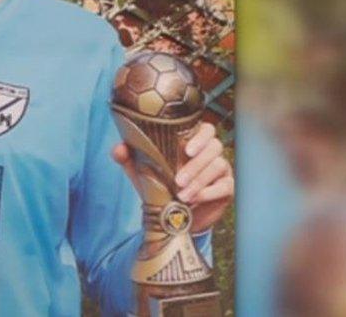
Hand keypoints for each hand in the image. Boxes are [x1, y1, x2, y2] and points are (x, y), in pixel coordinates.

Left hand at [111, 122, 233, 232]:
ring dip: (199, 181)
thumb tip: (118, 149)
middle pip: (214, 147)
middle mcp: (210, 153)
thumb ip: (129, 157)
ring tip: (182, 195)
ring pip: (219, 166)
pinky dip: (210, 192)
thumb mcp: (142, 172)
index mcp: (192, 143)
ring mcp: (221, 169)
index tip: (186, 150)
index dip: (200, 136)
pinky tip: (195, 200)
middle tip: (178, 180)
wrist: (173, 217)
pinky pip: (226, 185)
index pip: (206, 129)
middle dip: (195, 164)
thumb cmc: (159, 186)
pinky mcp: (227, 187)